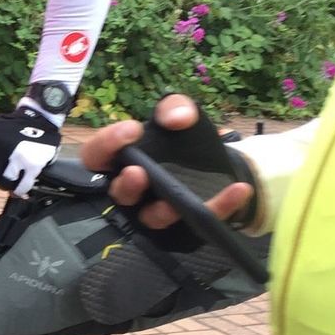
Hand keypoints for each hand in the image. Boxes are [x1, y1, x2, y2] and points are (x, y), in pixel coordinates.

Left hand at [0, 106, 60, 195]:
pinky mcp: (34, 164)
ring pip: (4, 185)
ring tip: (10, 173)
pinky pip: (21, 187)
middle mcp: (2, 146)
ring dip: (6, 183)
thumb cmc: (7, 127)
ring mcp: (19, 156)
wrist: (40, 118)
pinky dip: (19, 189)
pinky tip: (20, 181)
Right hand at [79, 94, 253, 231]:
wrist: (217, 163)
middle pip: (118, 194)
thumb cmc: (182, 140)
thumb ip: (173, 107)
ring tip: (178, 202)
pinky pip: (199, 223)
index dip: (106, 145)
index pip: (95, 156)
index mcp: (120, 162)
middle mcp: (132, 191)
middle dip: (126, 186)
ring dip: (162, 211)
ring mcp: (155, 212)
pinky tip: (239, 191)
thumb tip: (177, 119)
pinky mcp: (184, 227)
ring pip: (150, 218)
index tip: (132, 130)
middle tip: (138, 174)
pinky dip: (220, 206)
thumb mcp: (178, 114)